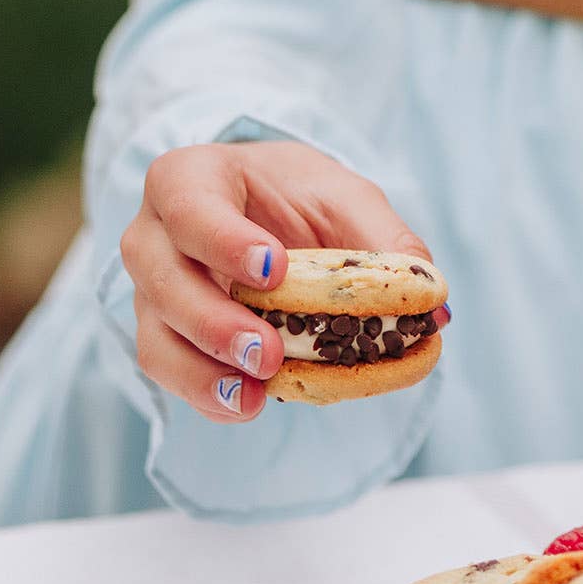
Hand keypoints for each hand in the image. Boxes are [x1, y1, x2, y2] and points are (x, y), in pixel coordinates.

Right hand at [118, 139, 436, 422]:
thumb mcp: (343, 197)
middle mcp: (153, 235)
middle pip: (164, 279)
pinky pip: (168, 372)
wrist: (260, 209)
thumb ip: (384, 238)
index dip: (226, 241)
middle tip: (271, 350)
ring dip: (203, 372)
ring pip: (157, 336)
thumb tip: (433, 299)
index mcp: (189, 179)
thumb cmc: (295, 196)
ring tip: (253, 394)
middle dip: (215, 321)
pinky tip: (244, 404)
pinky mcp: (161, 335)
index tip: (274, 270)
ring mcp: (149, 291)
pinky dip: (205, 394)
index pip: (190, 206)